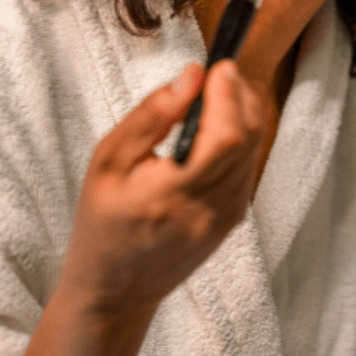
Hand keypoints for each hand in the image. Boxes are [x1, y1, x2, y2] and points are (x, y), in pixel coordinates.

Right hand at [14, 62, 266, 355]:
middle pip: (248, 140)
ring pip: (253, 152)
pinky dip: (239, 141)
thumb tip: (192, 76)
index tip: (218, 66)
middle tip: (221, 73)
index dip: (229, 95)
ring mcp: (226, 220)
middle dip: (241, 96)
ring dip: (243, 116)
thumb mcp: (108, 161)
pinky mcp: (233, 223)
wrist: (115, 289)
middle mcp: (209, 210)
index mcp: (172, 194)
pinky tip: (215, 129)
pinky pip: (247, 169)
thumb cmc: (102, 223)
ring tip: (217, 94)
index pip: (226, 137)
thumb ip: (152, 115)